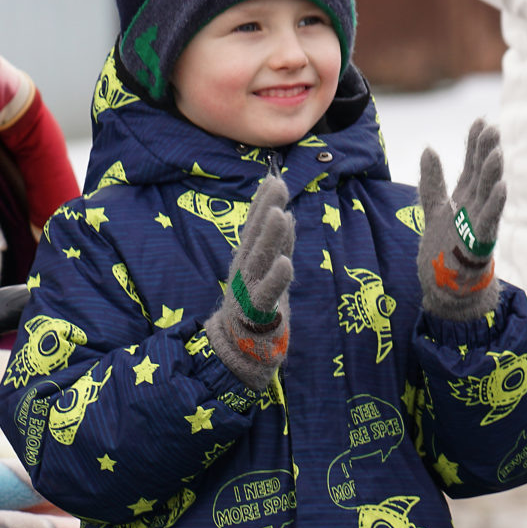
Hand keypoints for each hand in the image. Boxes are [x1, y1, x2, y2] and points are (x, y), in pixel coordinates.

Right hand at [205, 175, 293, 388]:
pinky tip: (285, 263)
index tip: (274, 178)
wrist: (240, 349)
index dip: (263, 202)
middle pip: (256, 236)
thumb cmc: (256, 305)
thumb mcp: (266, 269)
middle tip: (277, 184)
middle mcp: (246, 269)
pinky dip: (276, 278)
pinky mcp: (256, 312)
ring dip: (270, 237)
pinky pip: (266, 293)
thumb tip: (285, 212)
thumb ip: (276, 244)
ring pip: (260, 260)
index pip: (255, 225)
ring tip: (280, 214)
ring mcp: (249, 289)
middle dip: (265, 209)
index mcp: (248, 257)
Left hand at [418, 119, 505, 319]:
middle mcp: (474, 207)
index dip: (474, 144)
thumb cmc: (443, 248)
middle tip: (493, 129)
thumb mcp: (433, 208)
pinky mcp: (478, 242)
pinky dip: (495, 204)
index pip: (471, 165)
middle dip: (486, 152)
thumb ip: (432, 180)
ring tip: (497, 153)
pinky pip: (489, 221)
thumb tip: (429, 148)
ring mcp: (478, 224)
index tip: (480, 120)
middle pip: (482, 174)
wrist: (445, 286)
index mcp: (464, 197)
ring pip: (488, 194)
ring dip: (493, 175)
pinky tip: (503, 188)